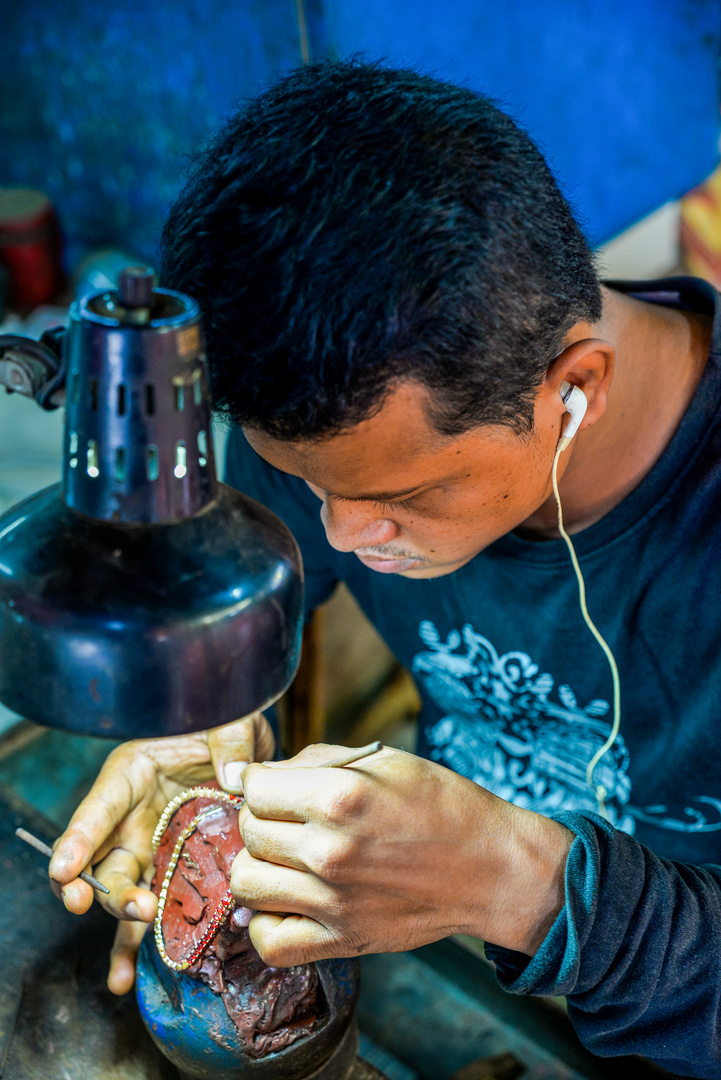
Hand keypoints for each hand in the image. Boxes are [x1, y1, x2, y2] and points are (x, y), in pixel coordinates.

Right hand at [49, 712, 273, 993]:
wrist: (249, 745)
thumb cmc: (227, 717)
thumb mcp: (231, 717)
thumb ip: (230, 740)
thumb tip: (233, 777)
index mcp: (132, 774)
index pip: (97, 809)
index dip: (78, 840)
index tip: (64, 872)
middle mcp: (129, 816)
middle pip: (103, 861)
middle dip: (107, 892)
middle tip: (136, 909)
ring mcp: (148, 847)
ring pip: (122, 893)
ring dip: (123, 925)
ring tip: (124, 966)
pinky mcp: (172, 870)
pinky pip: (152, 909)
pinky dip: (140, 942)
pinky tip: (125, 980)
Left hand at [231, 743, 571, 967]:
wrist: (491, 867)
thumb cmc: (440, 804)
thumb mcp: (381, 760)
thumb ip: (313, 762)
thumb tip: (253, 775)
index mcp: (338, 797)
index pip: (254, 788)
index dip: (259, 782)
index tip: (272, 786)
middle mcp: (329, 850)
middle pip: (249, 831)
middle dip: (261, 817)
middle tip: (287, 817)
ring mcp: (333, 901)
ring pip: (246, 883)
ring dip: (258, 864)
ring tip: (284, 857)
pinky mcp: (342, 940)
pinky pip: (270, 944)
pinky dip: (265, 924)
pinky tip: (285, 902)